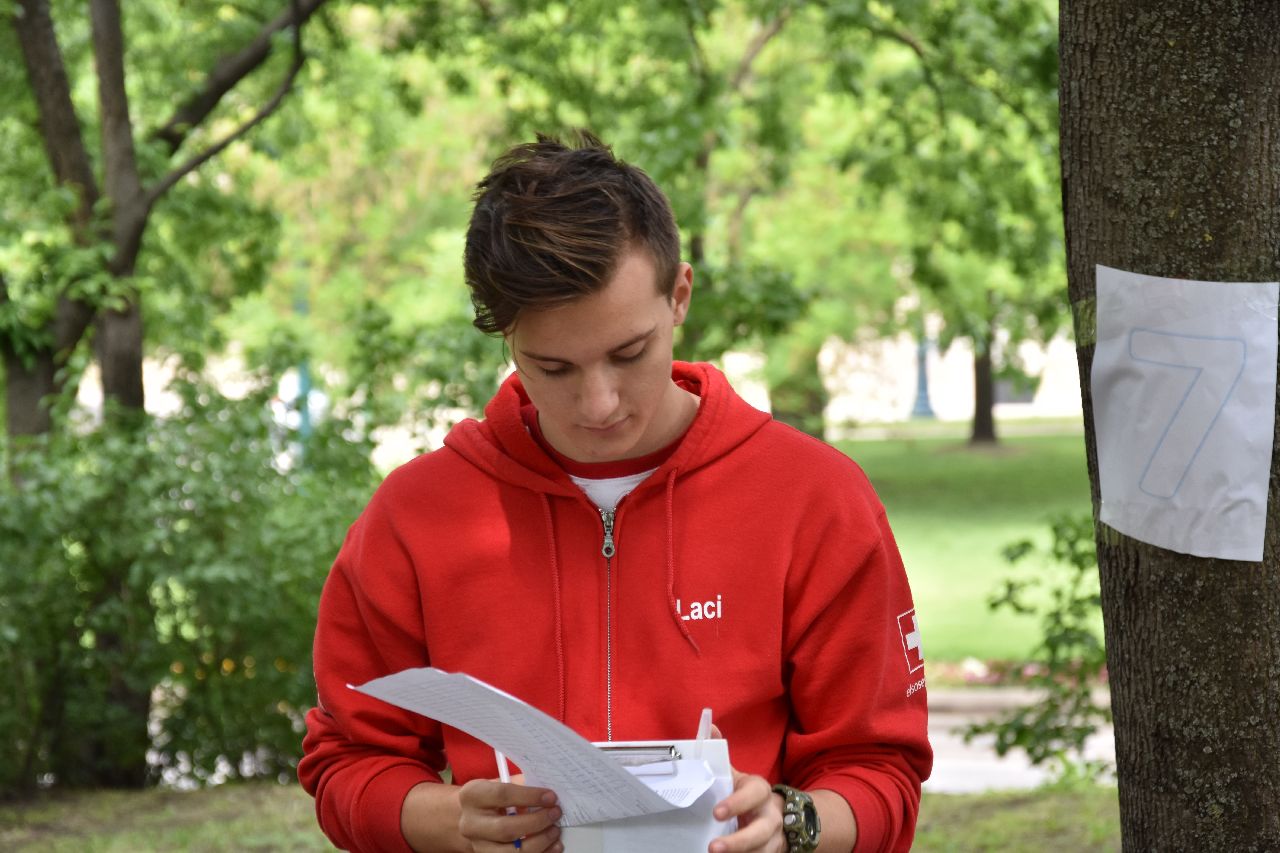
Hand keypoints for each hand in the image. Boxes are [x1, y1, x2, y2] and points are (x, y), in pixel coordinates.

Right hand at [457, 777, 562, 851]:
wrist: (473, 817)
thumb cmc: (491, 798)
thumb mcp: (500, 783)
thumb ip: (521, 787)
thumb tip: (549, 796)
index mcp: (473, 796)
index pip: (502, 795)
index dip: (530, 796)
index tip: (551, 797)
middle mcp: (471, 823)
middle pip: (505, 829)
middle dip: (536, 822)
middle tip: (555, 814)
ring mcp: (478, 845)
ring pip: (510, 852)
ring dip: (539, 843)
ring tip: (554, 831)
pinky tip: (552, 847)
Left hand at [706, 725, 785, 852]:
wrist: (779, 815)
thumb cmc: (747, 794)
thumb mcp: (737, 776)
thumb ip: (721, 755)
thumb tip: (708, 727)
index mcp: (760, 791)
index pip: (753, 794)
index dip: (737, 803)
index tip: (716, 812)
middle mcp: (771, 816)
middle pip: (760, 831)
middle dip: (738, 841)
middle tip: (713, 848)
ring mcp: (774, 838)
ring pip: (763, 850)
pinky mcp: (772, 852)